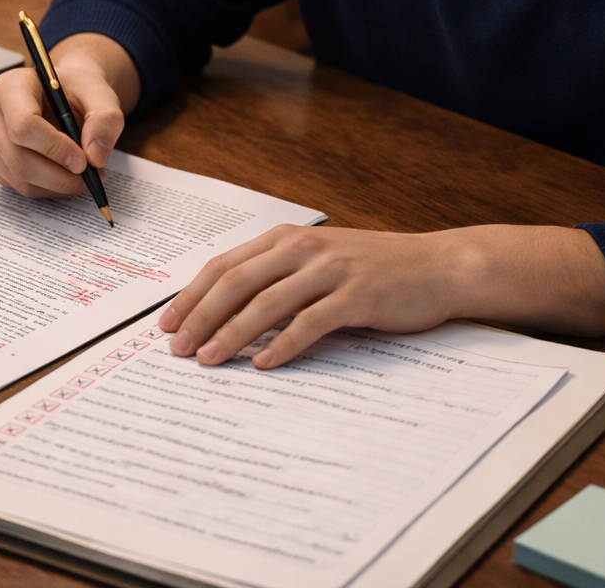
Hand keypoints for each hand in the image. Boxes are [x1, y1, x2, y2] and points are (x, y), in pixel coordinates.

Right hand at [0, 32, 139, 196]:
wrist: (66, 97)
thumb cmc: (78, 92)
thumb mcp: (101, 96)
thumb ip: (105, 120)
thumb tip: (95, 156)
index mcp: (11, 86)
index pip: (24, 125)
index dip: (54, 149)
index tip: (83, 161)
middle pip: (18, 158)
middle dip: (59, 176)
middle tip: (90, 178)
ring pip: (19, 177)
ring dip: (56, 186)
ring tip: (84, 177)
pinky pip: (18, 186)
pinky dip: (47, 189)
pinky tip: (65, 176)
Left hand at [158, 224, 604, 367]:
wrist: (438, 267)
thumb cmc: (375, 269)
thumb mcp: (320, 263)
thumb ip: (278, 279)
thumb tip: (227, 314)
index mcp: (288, 238)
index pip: (225, 265)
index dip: (191, 295)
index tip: (166, 324)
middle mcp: (304, 248)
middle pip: (237, 281)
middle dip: (200, 316)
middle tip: (176, 348)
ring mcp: (332, 269)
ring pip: (267, 302)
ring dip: (232, 333)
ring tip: (208, 360)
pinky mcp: (358, 295)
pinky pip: (311, 322)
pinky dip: (284, 345)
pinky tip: (264, 365)